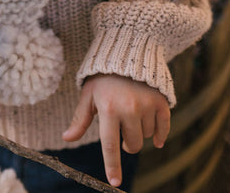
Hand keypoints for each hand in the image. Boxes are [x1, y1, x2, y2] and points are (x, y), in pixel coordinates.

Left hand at [62, 73, 170, 188]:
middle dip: (127, 143)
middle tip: (121, 129)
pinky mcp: (161, 101)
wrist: (128, 51)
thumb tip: (66, 137)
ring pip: (147, 137)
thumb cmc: (104, 77)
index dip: (112, 166)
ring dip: (140, 132)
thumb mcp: (89, 95)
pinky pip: (163, 129)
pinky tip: (156, 136)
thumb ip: (80, 119)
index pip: (109, 145)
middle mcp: (129, 108)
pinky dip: (160, 134)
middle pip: (132, 144)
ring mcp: (147, 105)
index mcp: (108, 108)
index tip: (114, 182)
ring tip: (133, 114)